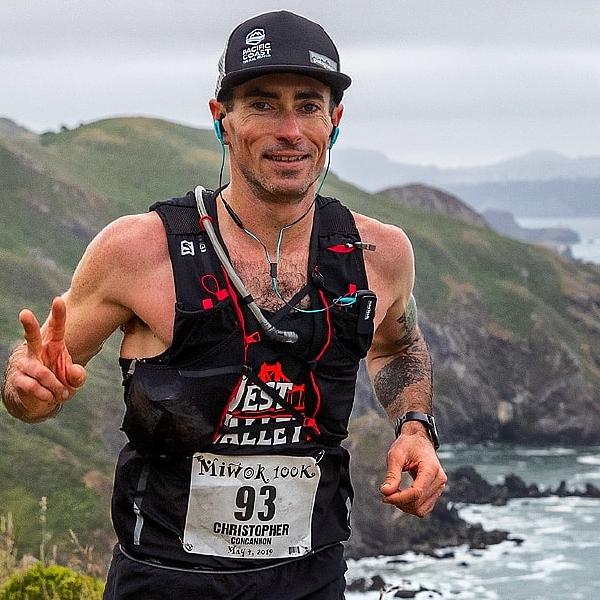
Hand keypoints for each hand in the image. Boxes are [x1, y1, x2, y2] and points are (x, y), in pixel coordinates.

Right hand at [8, 297, 85, 418]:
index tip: (58, 300)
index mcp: (54, 346)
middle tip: (24, 313)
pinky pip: (33, 386)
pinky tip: (49, 396)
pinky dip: (45, 394)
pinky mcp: (18, 379)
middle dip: (29, 325)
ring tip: (60, 392)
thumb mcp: (75, 381)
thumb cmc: (60, 383)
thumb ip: (78, 376)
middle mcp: (38, 351)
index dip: (58, 315)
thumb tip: (76, 371)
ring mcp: (26, 364)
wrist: (42, 402)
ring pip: (39, 371)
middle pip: (32, 337)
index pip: (57, 328)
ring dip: (53, 385)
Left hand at [379, 426, 446, 516]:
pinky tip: (401, 496)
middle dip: (400, 502)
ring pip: (422, 509)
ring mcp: (439, 486)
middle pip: (418, 503)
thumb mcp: (396, 455)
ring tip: (393, 494)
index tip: (385, 496)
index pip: (416, 492)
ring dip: (405, 506)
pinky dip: (411, 505)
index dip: (399, 498)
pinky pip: (424, 507)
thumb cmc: (408, 444)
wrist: (418, 440)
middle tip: (386, 493)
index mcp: (430, 468)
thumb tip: (385, 492)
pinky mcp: (436, 491)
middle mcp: (439, 479)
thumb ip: (392, 474)